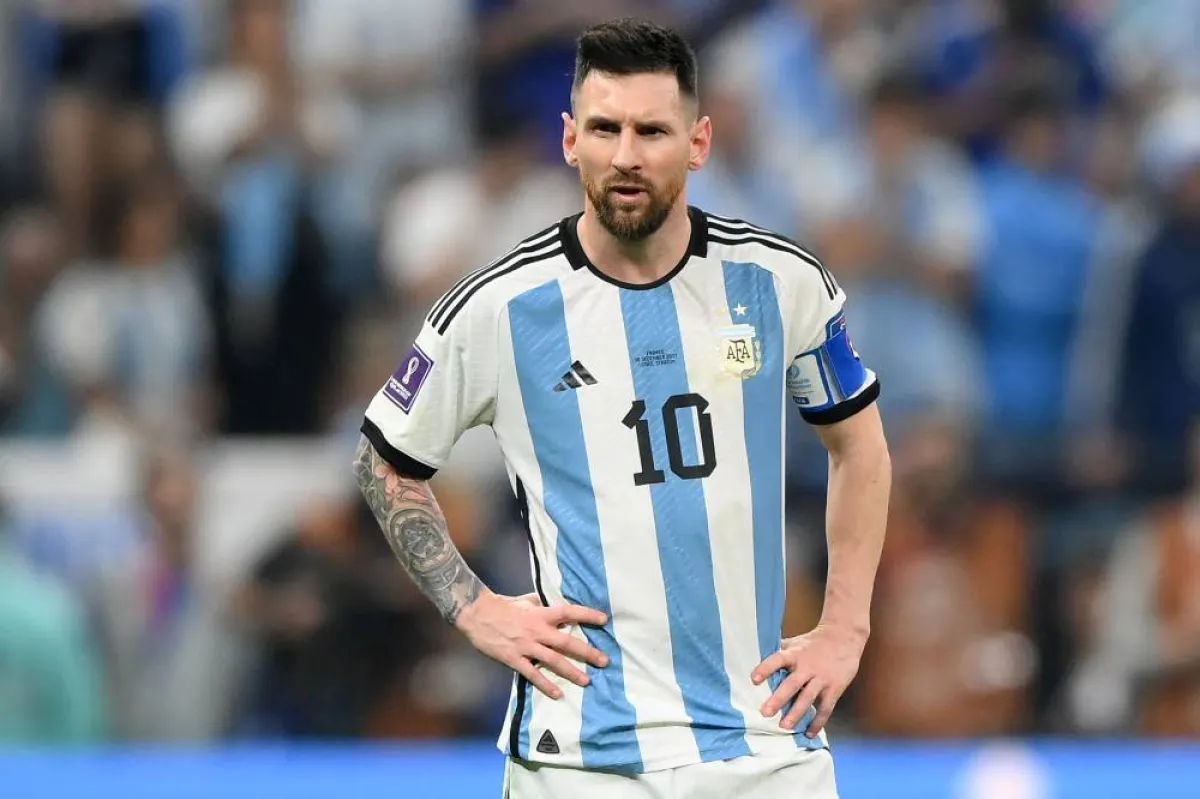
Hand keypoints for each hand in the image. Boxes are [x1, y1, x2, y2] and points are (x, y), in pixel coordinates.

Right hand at [454, 591, 609, 698]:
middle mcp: (537, 631)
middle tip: (605, 661)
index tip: (604, 619)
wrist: (476, 615)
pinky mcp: (514, 659)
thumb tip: (552, 602)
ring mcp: (526, 646)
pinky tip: (558, 694)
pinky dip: (546, 685)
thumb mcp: (525, 600)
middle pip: (567, 642)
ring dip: (572, 672)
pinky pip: (533, 674)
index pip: (569, 612)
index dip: (587, 615)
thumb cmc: (502, 605)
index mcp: (540, 614)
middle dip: (587, 652)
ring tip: (587, 681)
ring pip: (554, 661)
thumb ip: (540, 603)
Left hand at [751, 625, 865, 736]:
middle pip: (792, 684)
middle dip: (778, 699)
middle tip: (765, 713)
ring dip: (796, 714)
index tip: (753, 680)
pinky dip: (818, 722)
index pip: (778, 660)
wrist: (843, 638)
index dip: (766, 669)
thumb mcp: (795, 642)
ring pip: (808, 698)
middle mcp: (807, 667)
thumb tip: (755, 658)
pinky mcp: (834, 689)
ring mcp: (822, 679)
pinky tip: (809, 733)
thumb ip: (779, 652)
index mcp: (795, 654)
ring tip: (784, 726)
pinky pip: (825, 709)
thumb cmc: (813, 642)